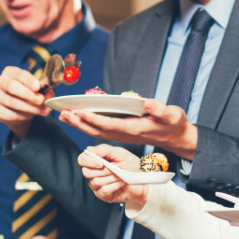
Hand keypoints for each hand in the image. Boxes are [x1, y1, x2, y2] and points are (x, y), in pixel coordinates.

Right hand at [0, 67, 53, 139]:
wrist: (18, 110)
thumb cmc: (27, 96)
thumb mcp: (37, 91)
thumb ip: (44, 91)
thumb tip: (50, 94)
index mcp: (10, 72)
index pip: (18, 73)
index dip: (28, 80)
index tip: (38, 86)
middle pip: (12, 86)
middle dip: (28, 95)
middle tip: (41, 100)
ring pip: (12, 102)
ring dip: (30, 108)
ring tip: (42, 111)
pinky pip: (8, 114)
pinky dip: (21, 116)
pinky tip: (29, 116)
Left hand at [60, 99, 197, 159]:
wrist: (175, 137)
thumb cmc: (174, 124)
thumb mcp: (172, 115)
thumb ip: (160, 109)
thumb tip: (146, 101)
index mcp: (134, 129)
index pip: (110, 125)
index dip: (94, 119)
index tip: (80, 111)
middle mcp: (124, 134)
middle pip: (97, 130)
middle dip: (79, 123)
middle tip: (62, 114)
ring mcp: (121, 134)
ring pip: (96, 131)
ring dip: (79, 124)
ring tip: (63, 116)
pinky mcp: (120, 132)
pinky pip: (100, 130)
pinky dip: (86, 124)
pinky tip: (77, 117)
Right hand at [78, 144, 147, 207]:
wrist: (141, 179)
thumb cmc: (130, 165)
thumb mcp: (120, 153)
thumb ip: (105, 150)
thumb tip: (90, 150)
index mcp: (95, 160)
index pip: (82, 160)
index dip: (89, 161)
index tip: (101, 162)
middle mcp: (94, 173)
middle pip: (86, 172)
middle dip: (104, 170)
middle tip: (116, 168)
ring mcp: (97, 185)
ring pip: (96, 181)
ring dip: (112, 178)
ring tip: (121, 175)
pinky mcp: (103, 195)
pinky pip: (103, 190)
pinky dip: (115, 185)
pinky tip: (121, 182)